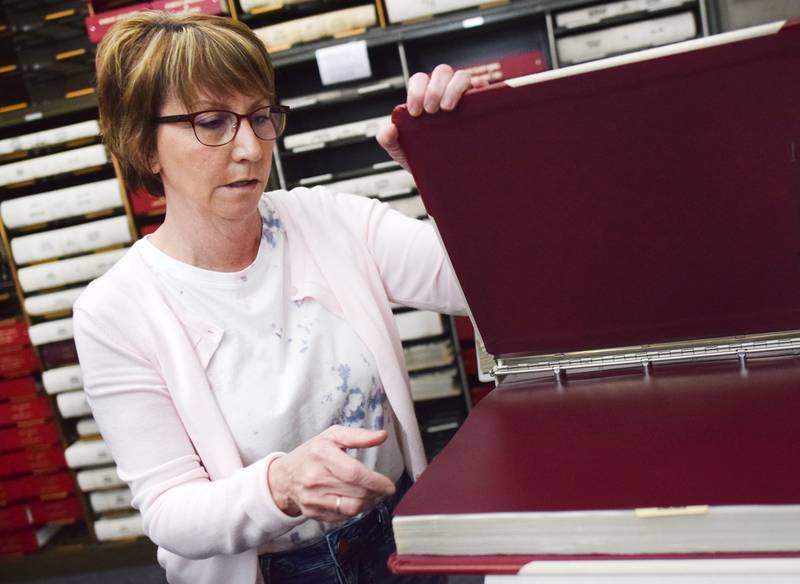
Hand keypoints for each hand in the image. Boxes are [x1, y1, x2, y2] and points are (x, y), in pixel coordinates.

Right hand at [267, 425, 395, 520]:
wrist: (284, 476)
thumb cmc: (312, 454)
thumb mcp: (332, 436)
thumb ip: (358, 436)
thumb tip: (382, 436)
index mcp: (321, 454)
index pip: (354, 473)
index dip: (375, 481)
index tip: (388, 485)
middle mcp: (315, 478)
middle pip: (356, 491)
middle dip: (376, 492)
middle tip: (383, 488)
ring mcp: (312, 498)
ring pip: (351, 507)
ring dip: (368, 503)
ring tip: (372, 495)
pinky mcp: (313, 512)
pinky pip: (342, 516)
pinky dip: (355, 510)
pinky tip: (357, 500)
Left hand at [377, 64, 487, 172]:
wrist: (449, 176)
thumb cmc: (426, 158)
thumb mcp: (403, 152)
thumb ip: (389, 141)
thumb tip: (388, 129)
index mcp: (425, 97)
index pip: (420, 81)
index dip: (416, 90)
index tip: (415, 112)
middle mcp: (445, 93)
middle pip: (442, 72)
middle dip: (434, 88)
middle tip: (430, 110)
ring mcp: (465, 98)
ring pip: (462, 76)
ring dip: (453, 88)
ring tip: (447, 108)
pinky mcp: (482, 105)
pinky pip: (483, 88)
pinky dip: (478, 90)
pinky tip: (471, 104)